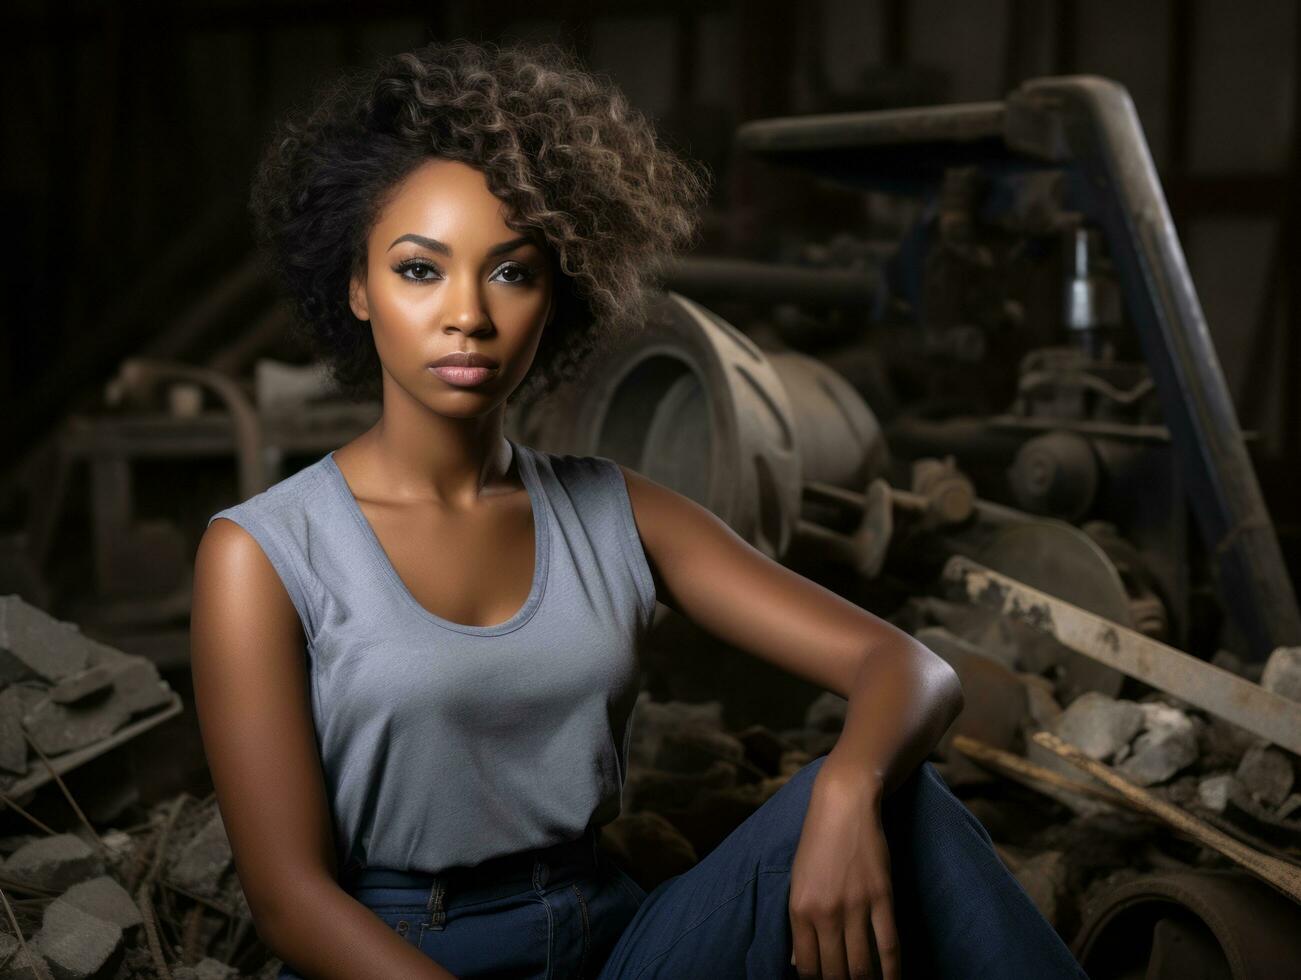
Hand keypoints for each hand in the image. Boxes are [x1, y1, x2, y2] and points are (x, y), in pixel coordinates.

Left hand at [787, 760, 898, 979]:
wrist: (843, 804)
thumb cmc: (816, 843)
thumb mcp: (797, 882)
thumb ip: (799, 925)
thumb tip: (797, 963)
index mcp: (799, 910)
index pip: (807, 968)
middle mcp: (825, 913)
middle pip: (835, 973)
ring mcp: (855, 906)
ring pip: (863, 967)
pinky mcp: (882, 897)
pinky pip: (890, 946)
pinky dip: (893, 972)